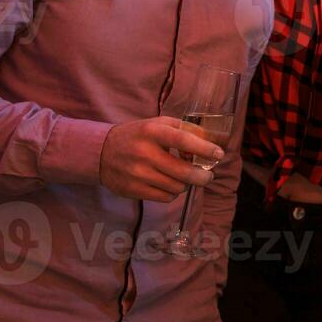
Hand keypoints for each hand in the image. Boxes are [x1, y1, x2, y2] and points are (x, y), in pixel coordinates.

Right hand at [99, 117, 220, 200]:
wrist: (101, 152)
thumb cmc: (138, 136)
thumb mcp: (159, 124)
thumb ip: (185, 130)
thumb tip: (210, 142)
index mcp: (152, 132)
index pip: (183, 141)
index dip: (204, 149)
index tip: (219, 154)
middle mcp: (144, 153)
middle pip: (184, 172)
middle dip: (203, 177)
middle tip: (208, 176)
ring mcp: (137, 173)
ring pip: (176, 187)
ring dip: (186, 184)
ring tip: (183, 177)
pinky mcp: (132, 189)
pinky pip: (165, 197)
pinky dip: (173, 192)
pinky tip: (169, 183)